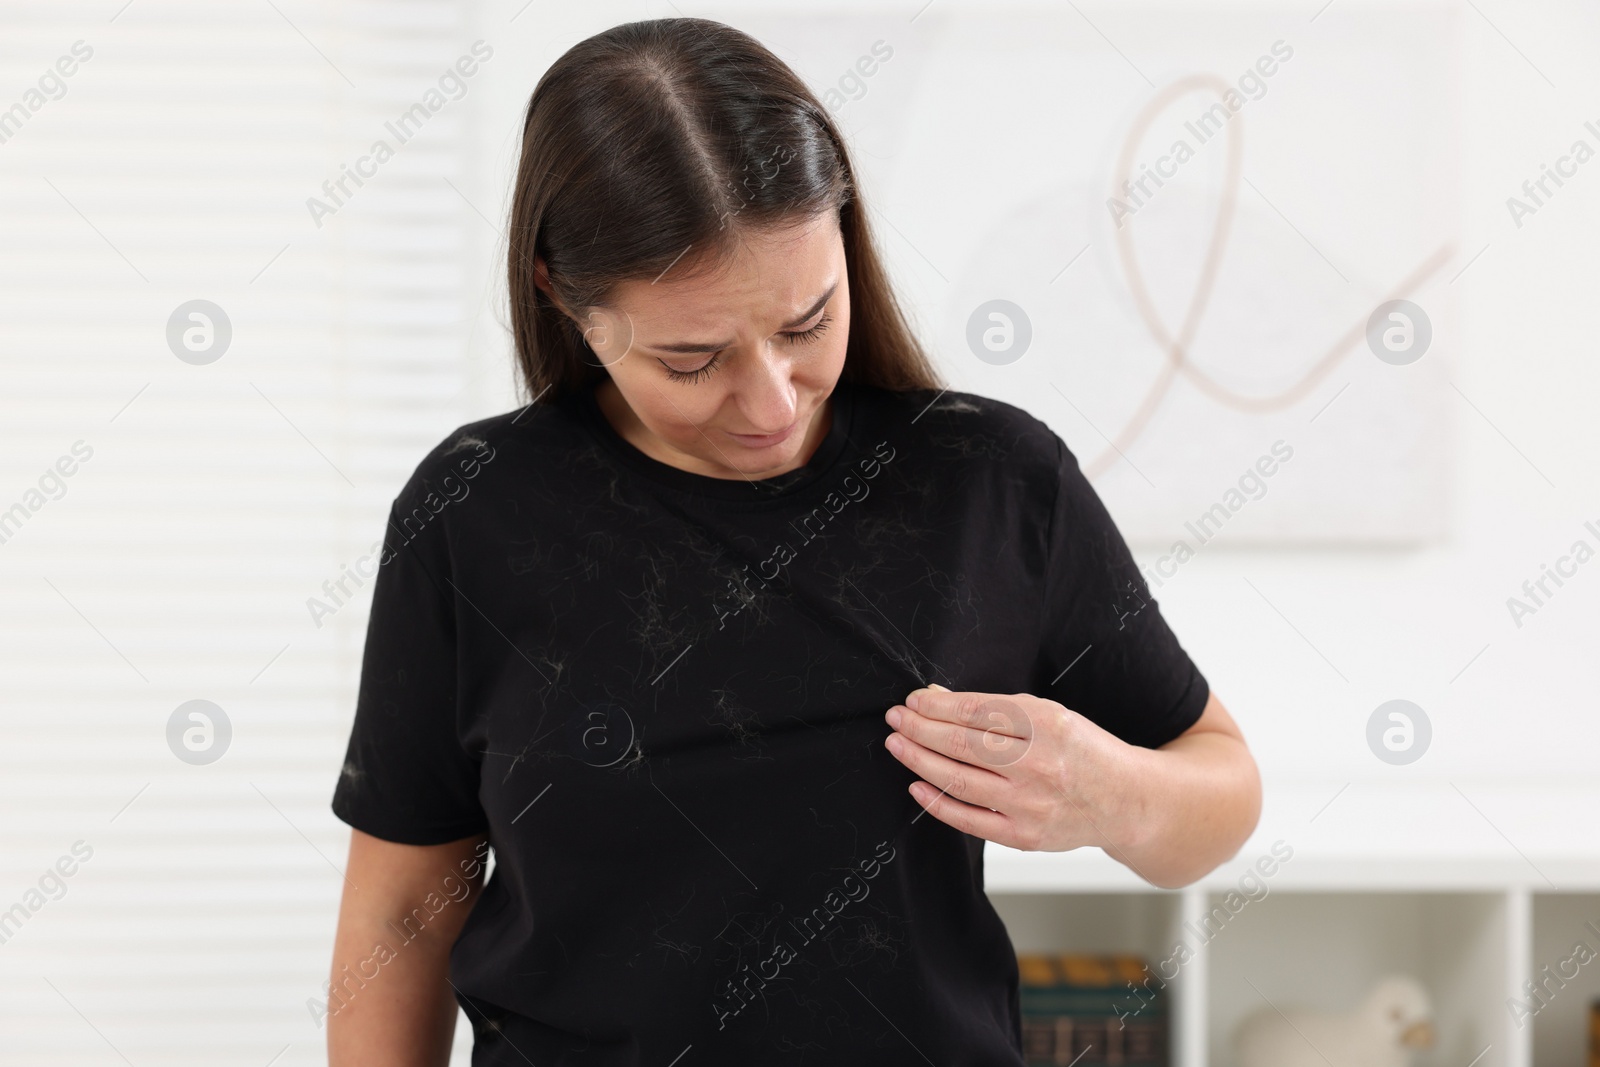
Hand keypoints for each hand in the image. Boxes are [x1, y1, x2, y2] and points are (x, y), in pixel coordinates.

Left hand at [883, 685, 1139, 853]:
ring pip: (959, 780)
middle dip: (920, 728)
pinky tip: (917, 786)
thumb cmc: (1085, 752)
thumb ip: (996, 709)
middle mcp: (1039, 765)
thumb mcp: (1050, 716)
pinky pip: (969, 820)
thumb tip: (938, 697)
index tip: (913, 700)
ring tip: (898, 744)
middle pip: (963, 744)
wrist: (1128, 801)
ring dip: (920, 760)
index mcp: (1048, 725)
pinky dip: (937, 803)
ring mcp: (1031, 804)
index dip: (937, 705)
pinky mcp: (1025, 836)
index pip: (977, 712)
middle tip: (896, 718)